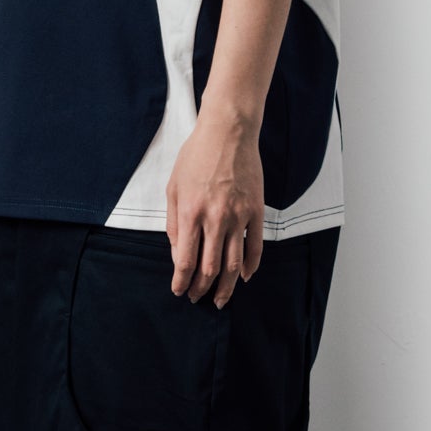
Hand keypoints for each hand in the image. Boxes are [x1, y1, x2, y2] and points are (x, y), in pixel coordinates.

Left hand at [166, 104, 264, 306]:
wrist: (228, 132)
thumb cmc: (196, 156)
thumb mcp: (174, 187)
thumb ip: (175, 223)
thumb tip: (179, 254)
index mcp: (191, 213)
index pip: (185, 261)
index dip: (181, 282)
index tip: (179, 291)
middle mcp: (215, 219)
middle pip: (209, 268)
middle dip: (201, 289)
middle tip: (197, 298)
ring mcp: (238, 216)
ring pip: (233, 264)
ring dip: (226, 287)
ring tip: (220, 299)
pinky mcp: (256, 211)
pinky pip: (255, 246)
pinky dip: (251, 266)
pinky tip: (244, 277)